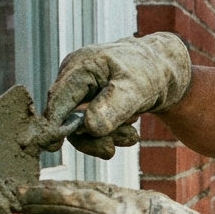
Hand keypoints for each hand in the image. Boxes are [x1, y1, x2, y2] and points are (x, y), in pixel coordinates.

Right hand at [23, 33, 192, 158]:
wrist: (162, 71)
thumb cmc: (149, 73)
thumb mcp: (136, 90)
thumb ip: (113, 108)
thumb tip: (90, 129)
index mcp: (80, 67)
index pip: (58, 99)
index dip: (52, 124)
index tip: (52, 146)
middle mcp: (73, 78)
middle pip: (66, 118)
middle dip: (94, 137)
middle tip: (123, 142)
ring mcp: (78, 91)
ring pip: (79, 128)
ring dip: (106, 138)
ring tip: (132, 136)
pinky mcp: (86, 103)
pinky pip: (89, 128)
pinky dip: (109, 135)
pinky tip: (128, 131)